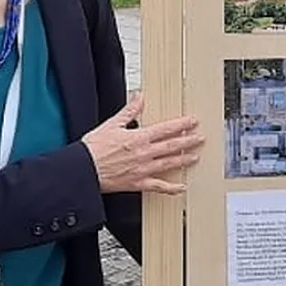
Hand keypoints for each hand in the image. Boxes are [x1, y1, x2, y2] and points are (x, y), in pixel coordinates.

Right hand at [82, 93, 203, 194]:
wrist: (84, 170)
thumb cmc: (93, 149)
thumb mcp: (111, 124)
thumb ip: (129, 111)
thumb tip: (139, 97)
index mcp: (138, 138)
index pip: (166, 129)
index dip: (182, 125)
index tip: (192, 122)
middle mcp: (144, 154)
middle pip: (172, 146)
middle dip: (188, 141)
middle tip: (201, 138)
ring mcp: (143, 170)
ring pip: (169, 164)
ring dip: (184, 160)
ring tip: (196, 157)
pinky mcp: (138, 184)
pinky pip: (158, 187)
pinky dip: (171, 188)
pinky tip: (180, 187)